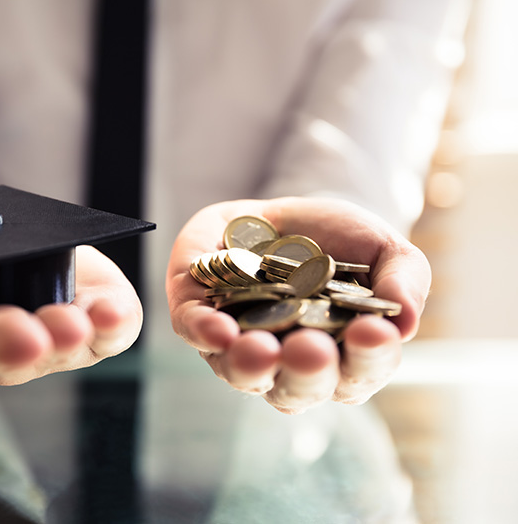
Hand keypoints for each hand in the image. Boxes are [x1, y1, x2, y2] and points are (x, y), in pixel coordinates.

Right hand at [0, 244, 141, 384]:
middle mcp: (1, 348)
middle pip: (7, 356)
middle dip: (12, 347)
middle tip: (19, 335)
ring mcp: (50, 336)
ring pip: (62, 347)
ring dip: (67, 337)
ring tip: (68, 322)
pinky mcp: (91, 319)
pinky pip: (107, 328)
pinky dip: (111, 321)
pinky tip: (110, 308)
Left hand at [167, 197, 430, 413]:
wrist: (279, 215)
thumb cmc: (338, 244)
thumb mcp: (383, 250)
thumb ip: (404, 280)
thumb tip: (408, 322)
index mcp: (342, 359)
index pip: (360, 374)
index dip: (368, 359)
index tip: (373, 332)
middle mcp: (288, 365)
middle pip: (298, 388)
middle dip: (305, 372)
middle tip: (311, 349)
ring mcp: (240, 347)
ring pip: (243, 373)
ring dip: (251, 365)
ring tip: (260, 349)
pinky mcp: (198, 317)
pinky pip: (195, 333)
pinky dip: (204, 333)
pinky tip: (218, 329)